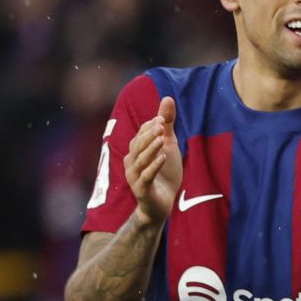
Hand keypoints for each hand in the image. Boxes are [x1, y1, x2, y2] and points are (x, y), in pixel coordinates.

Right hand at [123, 96, 180, 225]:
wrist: (162, 203)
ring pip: (141, 159)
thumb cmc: (164, 173)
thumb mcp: (168, 145)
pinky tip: (163, 158)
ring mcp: (135, 176)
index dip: (150, 126)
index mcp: (136, 151)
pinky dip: (154, 166)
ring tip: (162, 138)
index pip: (141, 135)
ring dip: (151, 148)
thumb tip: (167, 97)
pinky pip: (147, 176)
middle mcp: (131, 162)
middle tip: (161, 124)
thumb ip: (167, 124)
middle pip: (138, 145)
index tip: (161, 118)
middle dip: (149, 134)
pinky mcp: (142, 189)